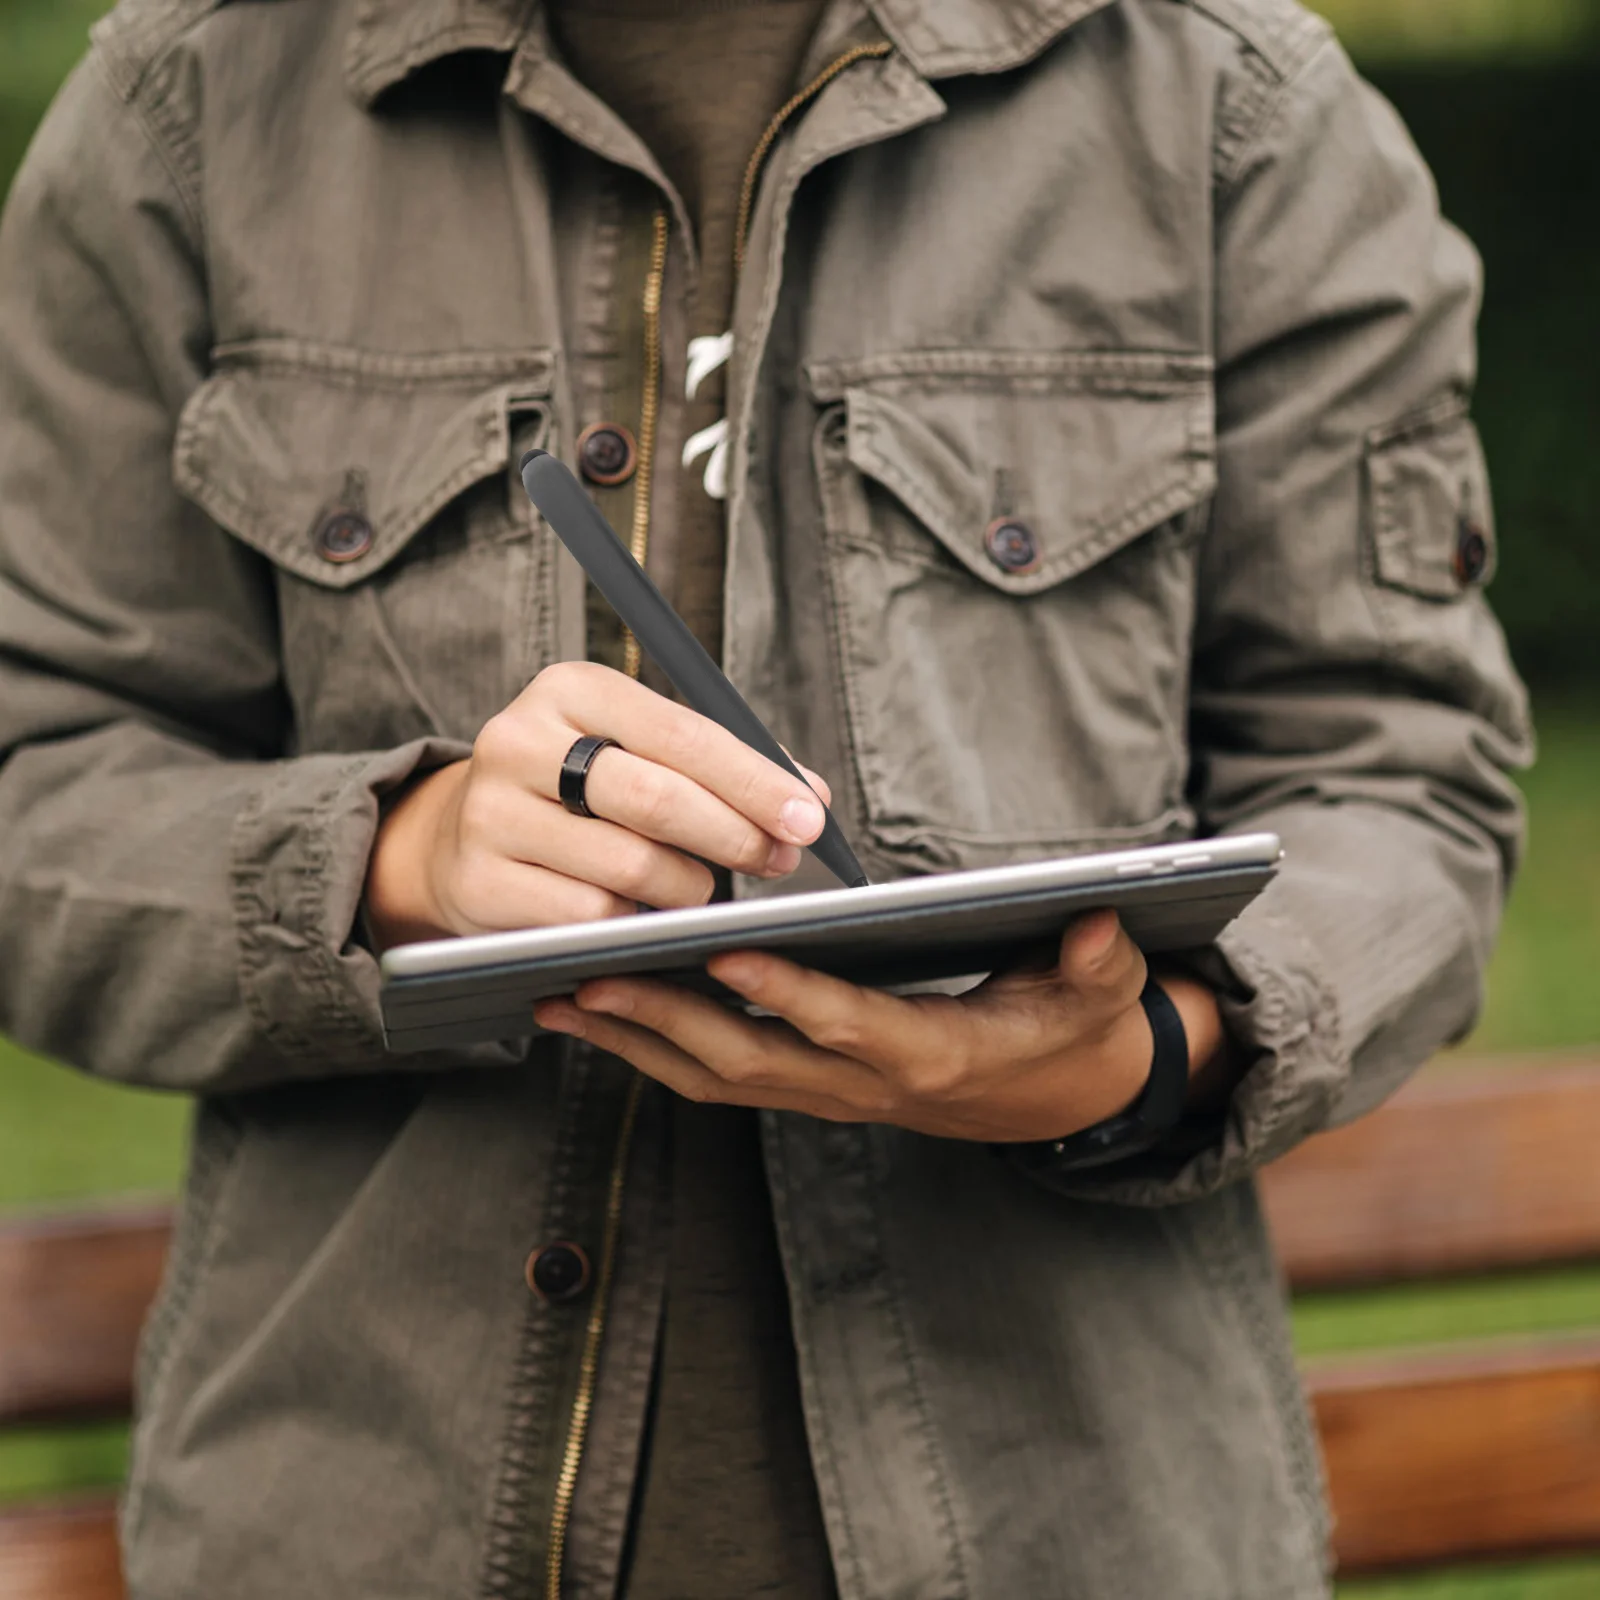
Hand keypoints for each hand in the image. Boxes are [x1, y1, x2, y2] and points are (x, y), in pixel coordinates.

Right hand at [364, 662, 830, 947]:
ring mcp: (492, 812)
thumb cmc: (578, 790)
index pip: (683, 734)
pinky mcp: (481, 881)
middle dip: (735, 836)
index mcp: (571, 688)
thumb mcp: (637, 750)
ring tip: (703, 890)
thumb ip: (720, 765)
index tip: (808, 817)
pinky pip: (591, 916)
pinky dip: (636, 921)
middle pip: (657, 798)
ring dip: (689, 888)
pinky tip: (645, 915)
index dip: (754, 781)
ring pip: (630, 865)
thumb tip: (810, 797)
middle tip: (778, 861)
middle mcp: (519, 740)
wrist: (459, 836)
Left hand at [533, 908, 1237, 1141]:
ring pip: (718, 1078)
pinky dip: (654, 1050)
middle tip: (584, 980)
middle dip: (665, 1024)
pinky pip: (720, 1078)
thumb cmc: (1071, 1031)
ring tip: (557, 998)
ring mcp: (830, 1095)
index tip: (723, 956)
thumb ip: (1098, 962)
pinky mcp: (808, 1088)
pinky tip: (600, 1014)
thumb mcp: (1101, 996)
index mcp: (934, 1056)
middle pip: (752, 1063)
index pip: (848, 1027)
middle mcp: (866, 1087)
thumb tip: (1101, 921)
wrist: (1056, 1098)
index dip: (788, 996)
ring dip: (635, 1043)